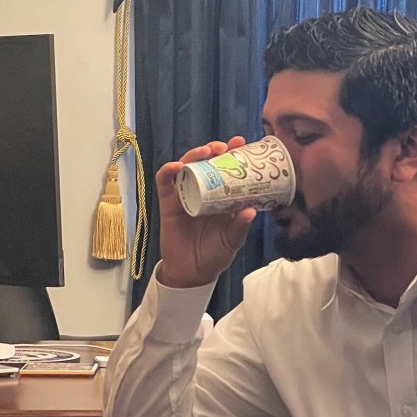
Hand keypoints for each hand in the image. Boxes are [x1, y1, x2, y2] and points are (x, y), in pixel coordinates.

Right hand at [156, 137, 257, 288]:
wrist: (192, 273)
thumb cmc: (214, 255)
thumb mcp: (232, 241)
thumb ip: (240, 227)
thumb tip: (251, 210)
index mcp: (221, 197)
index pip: (226, 169)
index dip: (233, 154)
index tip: (242, 143)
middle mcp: (202, 192)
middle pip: (205, 162)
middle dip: (214, 150)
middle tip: (224, 147)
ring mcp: (184, 195)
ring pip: (186, 167)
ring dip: (193, 155)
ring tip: (205, 152)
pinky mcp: (168, 203)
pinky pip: (165, 183)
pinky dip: (168, 171)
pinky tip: (176, 166)